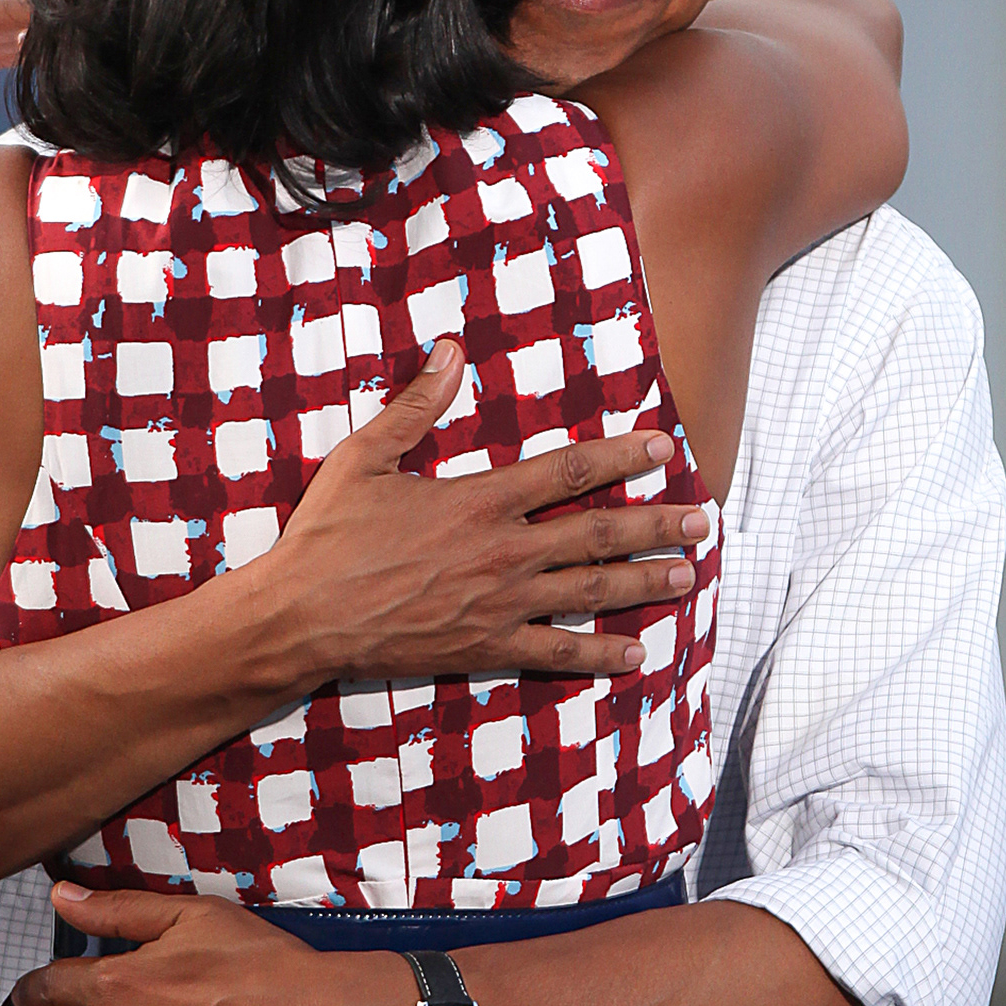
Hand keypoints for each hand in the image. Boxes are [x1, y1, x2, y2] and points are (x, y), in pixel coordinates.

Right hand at [276, 340, 706, 681]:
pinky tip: (636, 654)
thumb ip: (415, 407)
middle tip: (704, 518)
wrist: (302, 618)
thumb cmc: (328, 536)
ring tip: (687, 575)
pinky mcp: (486, 647)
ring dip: (644, 582)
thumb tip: (449, 351)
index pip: (567, 473)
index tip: (663, 447)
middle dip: (656, 523)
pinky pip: (555, 652)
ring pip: (589, 591)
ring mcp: (499, 604)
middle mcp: (502, 552)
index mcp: (478, 501)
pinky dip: (599, 654)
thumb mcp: (364, 458)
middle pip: (597, 534)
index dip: (621, 457)